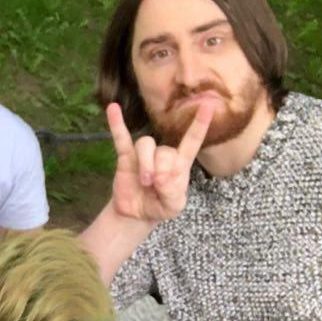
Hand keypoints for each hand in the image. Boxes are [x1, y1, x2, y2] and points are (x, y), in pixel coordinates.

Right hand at [107, 101, 210, 221]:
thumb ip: (172, 192)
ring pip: (145, 144)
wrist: (137, 214)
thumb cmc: (160, 206)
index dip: (200, 124)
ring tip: (145, 182)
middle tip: (154, 186)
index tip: (208, 106)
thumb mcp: (174, 206)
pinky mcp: (125, 158)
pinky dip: (116, 124)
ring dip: (145, 163)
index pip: (192, 141)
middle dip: (159, 169)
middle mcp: (163, 155)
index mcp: (180, 164)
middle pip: (164, 149)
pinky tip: (113, 109)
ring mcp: (143, 155)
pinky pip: (121, 138)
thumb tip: (159, 178)